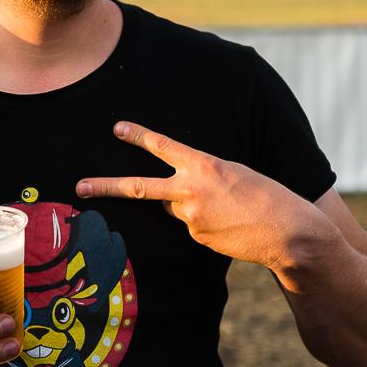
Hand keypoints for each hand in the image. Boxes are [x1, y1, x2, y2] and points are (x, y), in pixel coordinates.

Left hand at [76, 121, 319, 267]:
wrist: (286, 231)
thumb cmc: (266, 195)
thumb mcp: (234, 172)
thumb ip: (202, 176)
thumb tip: (177, 194)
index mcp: (203, 164)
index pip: (162, 146)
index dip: (137, 136)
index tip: (117, 128)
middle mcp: (190, 189)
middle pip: (138, 187)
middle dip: (106, 186)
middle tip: (80, 186)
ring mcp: (190, 216)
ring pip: (174, 207)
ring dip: (189, 205)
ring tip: (223, 209)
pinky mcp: (195, 237)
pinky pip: (191, 225)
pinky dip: (204, 223)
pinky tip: (228, 225)